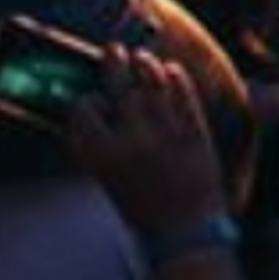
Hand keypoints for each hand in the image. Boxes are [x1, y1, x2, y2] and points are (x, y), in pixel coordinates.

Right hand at [71, 47, 224, 243]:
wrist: (184, 231)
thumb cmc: (143, 209)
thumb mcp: (108, 183)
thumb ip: (99, 153)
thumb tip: (93, 121)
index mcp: (104, 159)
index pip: (84, 116)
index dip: (84, 102)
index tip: (88, 96)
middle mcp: (133, 144)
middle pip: (120, 92)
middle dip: (114, 66)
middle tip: (112, 48)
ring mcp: (165, 136)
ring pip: (154, 90)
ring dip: (147, 68)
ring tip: (142, 56)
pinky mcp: (194, 133)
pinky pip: (185, 99)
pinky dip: (178, 81)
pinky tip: (172, 69)